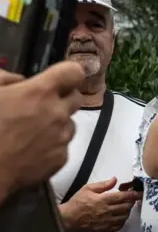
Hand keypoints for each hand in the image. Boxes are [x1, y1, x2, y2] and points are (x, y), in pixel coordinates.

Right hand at [0, 62, 83, 201]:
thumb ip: (6, 79)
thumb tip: (20, 81)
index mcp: (40, 92)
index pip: (73, 72)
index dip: (70, 73)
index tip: (62, 78)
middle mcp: (57, 112)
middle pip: (76, 98)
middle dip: (63, 98)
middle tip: (43, 105)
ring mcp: (62, 137)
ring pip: (70, 123)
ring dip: (57, 123)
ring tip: (33, 131)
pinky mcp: (61, 159)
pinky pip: (63, 146)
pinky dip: (52, 145)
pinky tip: (32, 149)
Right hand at [59, 177, 142, 231]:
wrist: (69, 218)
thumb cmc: (77, 203)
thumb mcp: (88, 188)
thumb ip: (103, 184)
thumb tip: (114, 180)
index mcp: (103, 200)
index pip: (123, 197)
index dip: (133, 194)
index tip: (139, 193)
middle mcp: (106, 211)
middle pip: (126, 207)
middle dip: (131, 202)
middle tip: (131, 198)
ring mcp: (106, 221)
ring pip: (124, 216)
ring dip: (127, 211)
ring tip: (125, 206)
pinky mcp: (104, 229)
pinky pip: (119, 226)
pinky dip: (122, 220)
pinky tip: (120, 216)